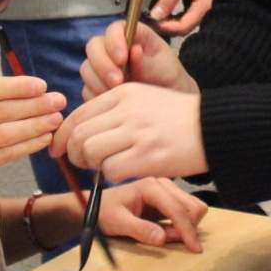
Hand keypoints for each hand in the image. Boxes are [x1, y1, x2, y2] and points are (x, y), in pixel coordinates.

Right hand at [0, 77, 64, 212]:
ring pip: (5, 132)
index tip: (43, 86)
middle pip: (0, 110)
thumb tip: (39, 91)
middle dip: (34, 105)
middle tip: (59, 101)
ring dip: (36, 125)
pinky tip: (45, 139)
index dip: (18, 86)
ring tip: (56, 119)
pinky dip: (28, 145)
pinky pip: (5, 153)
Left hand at [52, 84, 207, 180]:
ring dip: (93, 166)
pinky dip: (111, 176)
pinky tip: (125, 172)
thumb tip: (83, 134)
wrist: (213, 128)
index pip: (78, 115)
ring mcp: (136, 132)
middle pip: (79, 136)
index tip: (57, 150)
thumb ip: (114, 112)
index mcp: (123, 93)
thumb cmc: (177, 118)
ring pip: (90, 152)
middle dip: (74, 154)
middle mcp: (126, 110)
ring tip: (107, 166)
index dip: (61, 136)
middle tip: (84, 163)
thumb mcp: (144, 100)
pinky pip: (110, 170)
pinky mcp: (146, 156)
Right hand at [81, 17, 198, 98]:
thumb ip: (147, 62)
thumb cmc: (168, 78)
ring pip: (87, 69)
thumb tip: (134, 50)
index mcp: (131, 35)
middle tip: (117, 82)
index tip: (122, 59)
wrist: (165, 100)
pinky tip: (111, 105)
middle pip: (93, 47)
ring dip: (99, 82)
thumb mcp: (164, 69)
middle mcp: (112, 48)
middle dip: (102, 64)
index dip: (114, 41)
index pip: (114, 30)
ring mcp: (101, 66)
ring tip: (117, 95)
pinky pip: (87, 90)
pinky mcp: (95, 86)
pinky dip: (97, 97)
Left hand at [97, 177, 207, 251]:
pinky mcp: (166, 200)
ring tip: (167, 236)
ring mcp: (166, 191)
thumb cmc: (103, 213)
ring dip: (186, 226)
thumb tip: (162, 239)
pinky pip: (185, 212)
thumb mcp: (117, 222)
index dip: (187, 230)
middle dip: (188, 227)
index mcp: (151, 186)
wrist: (96, 208)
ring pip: (192, 208)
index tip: (194, 249)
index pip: (178, 209)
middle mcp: (163, 184)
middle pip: (192, 206)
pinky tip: (167, 232)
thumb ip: (139, 229)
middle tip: (170, 240)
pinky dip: (183, 225)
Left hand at [150, 0, 221, 35]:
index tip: (152, 21)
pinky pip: (183, 20)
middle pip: (182, 29)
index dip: (167, 27)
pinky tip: (163, 14)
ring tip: (154, 18)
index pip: (183, 27)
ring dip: (168, 24)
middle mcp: (203, 15)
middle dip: (166, 27)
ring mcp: (200, 14)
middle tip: (150, 21)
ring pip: (182, 26)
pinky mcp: (195, 11)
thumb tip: (155, 15)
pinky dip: (172, 19)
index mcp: (203, 9)